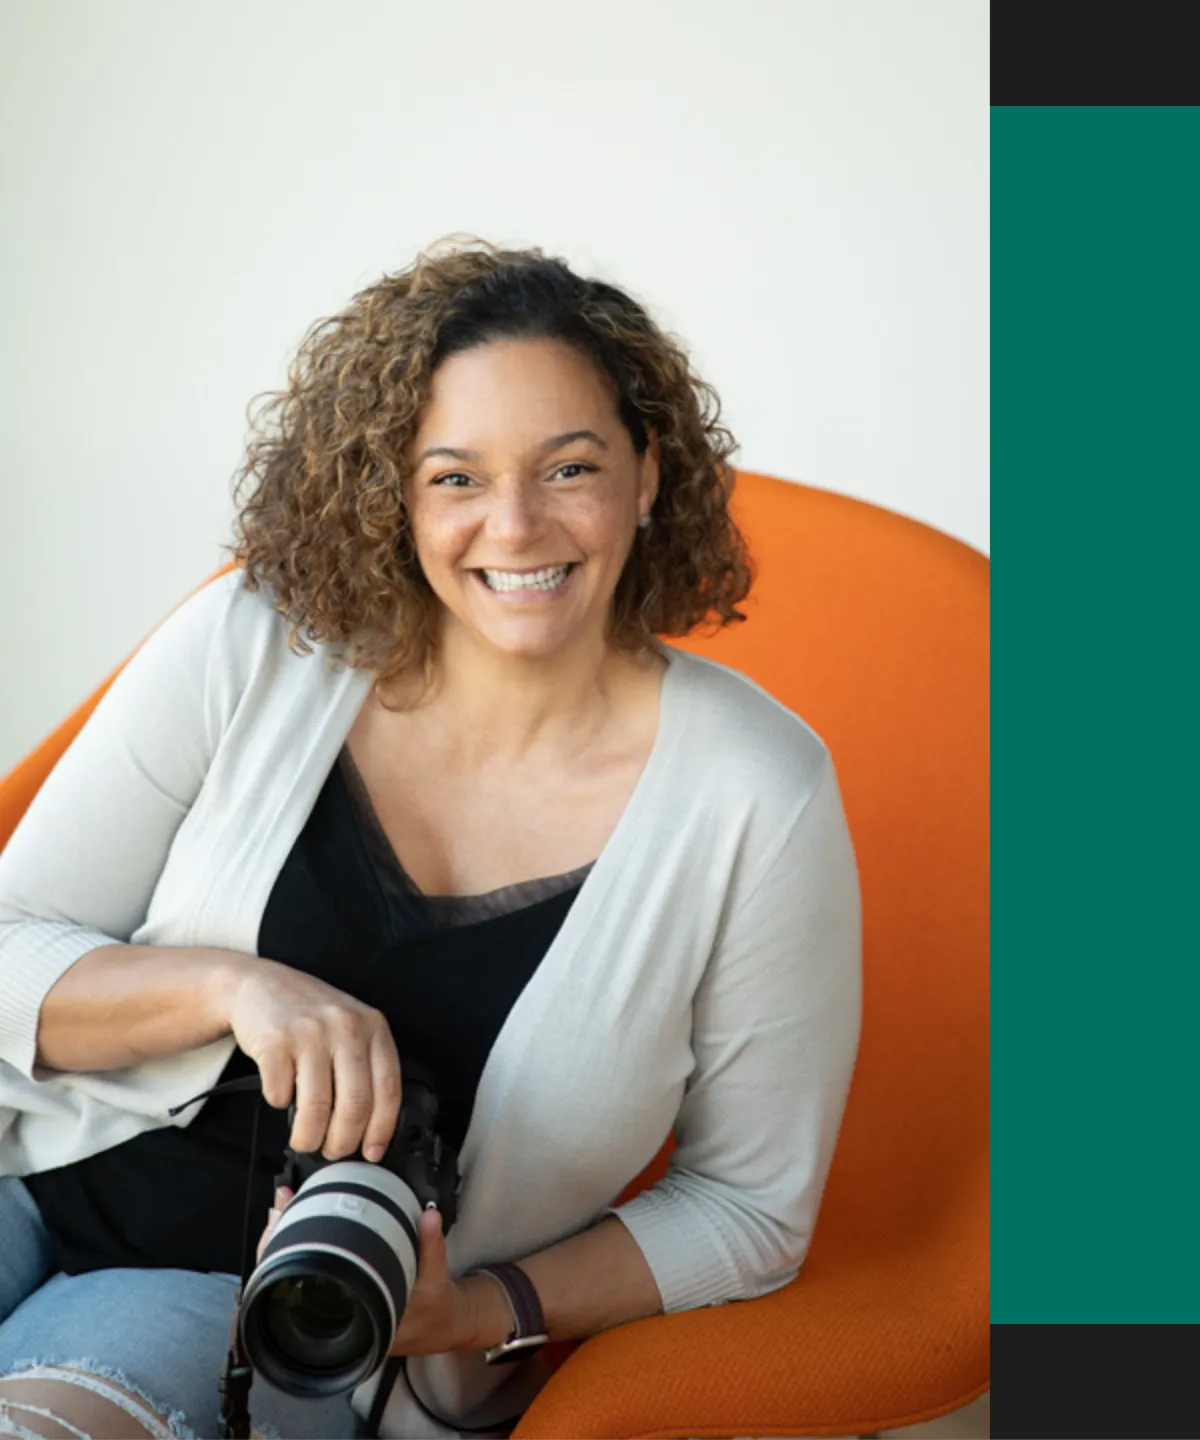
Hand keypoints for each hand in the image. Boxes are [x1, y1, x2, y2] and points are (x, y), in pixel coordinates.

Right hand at [224, 958, 401, 1160]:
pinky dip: (279, 1104)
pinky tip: (281, 1093)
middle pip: (354, 1105)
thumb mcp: (351, 1027)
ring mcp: (309, 1033)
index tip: (372, 1151)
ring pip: (316, 1108)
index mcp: (372, 1026)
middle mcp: (345, 1027)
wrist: (260, 984)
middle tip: (333, 1150)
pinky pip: (279, 1095)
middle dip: (343, 1141)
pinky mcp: (274, 1042)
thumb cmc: (310, 1014)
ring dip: (309, 1136)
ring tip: (305, 1139)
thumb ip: (365, 1064)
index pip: (388, 1089)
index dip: (381, 1129)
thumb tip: (372, 1127)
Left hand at [255, 1198, 497, 1354]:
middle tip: (280, 1208)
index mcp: (358, 1321)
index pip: (303, 1298)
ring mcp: (338, 1312)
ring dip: (287, 1244)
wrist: (441, 1325)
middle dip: (279, 1244)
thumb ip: (431, 1246)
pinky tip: (299, 1229)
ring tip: (283, 1211)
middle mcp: (341, 1321)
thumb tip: (428, 1217)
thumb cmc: (435, 1309)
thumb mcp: (436, 1278)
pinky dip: (303, 1250)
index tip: (281, 1227)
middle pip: (289, 1285)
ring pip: (296, 1280)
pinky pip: (312, 1275)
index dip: (284, 1262)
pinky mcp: (342, 1298)